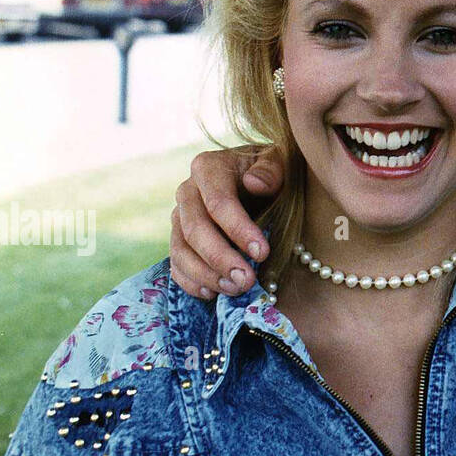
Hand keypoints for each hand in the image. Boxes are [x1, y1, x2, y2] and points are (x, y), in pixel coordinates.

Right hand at [170, 146, 284, 298]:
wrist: (257, 179)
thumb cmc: (271, 171)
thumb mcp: (279, 162)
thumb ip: (270, 170)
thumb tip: (254, 183)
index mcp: (208, 168)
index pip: (218, 202)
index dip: (238, 229)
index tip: (263, 252)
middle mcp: (187, 191)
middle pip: (195, 229)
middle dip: (221, 258)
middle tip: (246, 280)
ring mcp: (179, 217)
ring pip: (181, 250)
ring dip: (206, 275)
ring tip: (235, 289)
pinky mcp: (178, 240)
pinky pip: (176, 264)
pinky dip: (190, 282)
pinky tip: (212, 293)